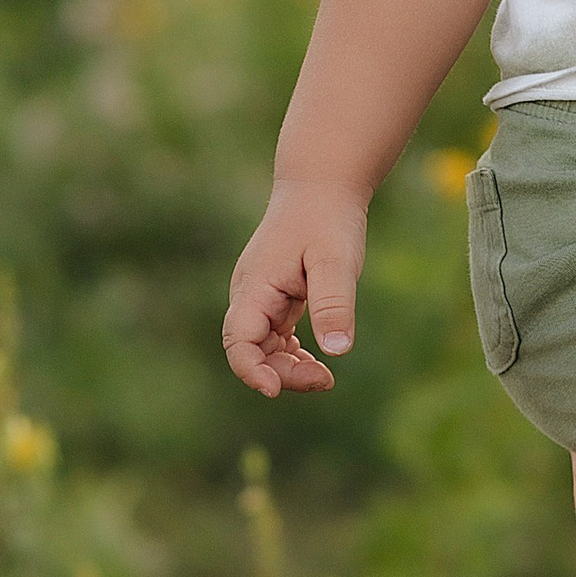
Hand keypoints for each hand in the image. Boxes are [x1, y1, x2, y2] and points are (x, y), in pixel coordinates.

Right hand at [222, 182, 367, 396]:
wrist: (322, 186)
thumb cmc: (327, 219)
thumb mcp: (335, 261)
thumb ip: (333, 303)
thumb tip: (337, 352)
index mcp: (255, 286)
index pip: (238, 340)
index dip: (251, 370)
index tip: (275, 390)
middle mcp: (250, 295)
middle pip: (251, 351)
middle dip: (282, 374)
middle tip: (325, 380)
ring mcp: (261, 298)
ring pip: (264, 348)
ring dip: (289, 367)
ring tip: (325, 377)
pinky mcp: (276, 298)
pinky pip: (276, 337)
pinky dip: (293, 354)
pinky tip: (316, 360)